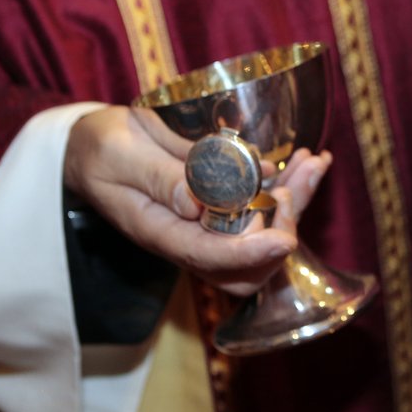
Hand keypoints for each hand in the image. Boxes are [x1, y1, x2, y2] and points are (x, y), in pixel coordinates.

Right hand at [64, 106, 331, 295]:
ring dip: (296, 203)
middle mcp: (191, 238)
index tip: (282, 239)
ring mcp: (210, 227)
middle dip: (282, 231)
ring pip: (265, 237)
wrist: (98, 147)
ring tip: (314, 163)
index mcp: (162, 231)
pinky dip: (292, 186)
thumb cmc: (103, 149)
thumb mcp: (120, 153)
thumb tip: (194, 203)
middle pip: (248, 264)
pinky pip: (265, 210)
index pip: (211, 257)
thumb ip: (156, 177)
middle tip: (294, 186)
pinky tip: (309, 158)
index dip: (250, 253)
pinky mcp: (225, 208)